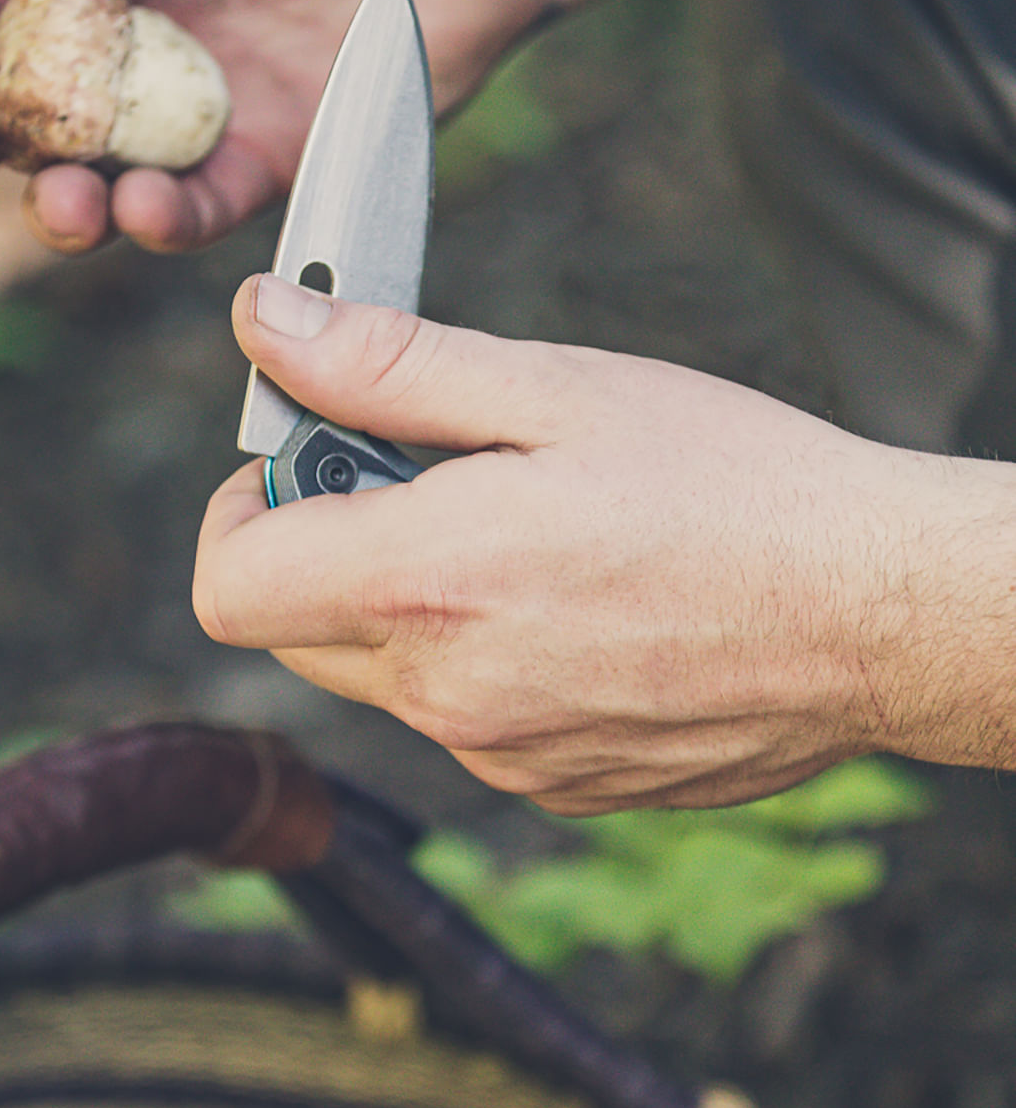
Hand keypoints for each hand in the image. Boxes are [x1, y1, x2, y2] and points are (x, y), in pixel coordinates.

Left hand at [193, 275, 1015, 812]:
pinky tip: (568, 605)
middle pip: (291, 630)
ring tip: (515, 537)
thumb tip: (261, 323)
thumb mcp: (550, 388)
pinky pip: (459, 719)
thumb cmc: (729, 483)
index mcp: (425, 586)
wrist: (878, 611)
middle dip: (321, 548)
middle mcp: (445, 694)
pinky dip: (472, 658)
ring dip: (402, 602)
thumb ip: (384, 365)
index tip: (299, 463)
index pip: (229, 585)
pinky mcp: (551, 784)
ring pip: (377, 675)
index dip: (238, 513)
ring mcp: (498, 753)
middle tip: (417, 479)